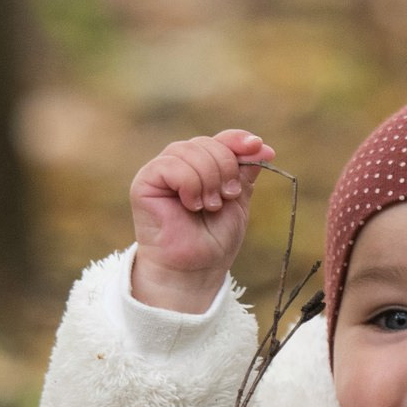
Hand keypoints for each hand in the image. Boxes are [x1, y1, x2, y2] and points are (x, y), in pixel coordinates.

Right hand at [128, 129, 273, 311]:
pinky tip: (192, 205)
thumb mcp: (238, 202)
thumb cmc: (213, 239)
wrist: (195, 268)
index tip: (257, 146)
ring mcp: (161, 171)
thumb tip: (261, 145)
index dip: (238, 140)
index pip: (220, 139)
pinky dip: (189, 184)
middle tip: (227, 197)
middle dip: (225, 168)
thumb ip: (244, 173)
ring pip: (189, 150)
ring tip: (210, 206)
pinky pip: (171, 165)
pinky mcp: (145, 181)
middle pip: (207, 142)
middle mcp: (180, 164)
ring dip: (208, 179)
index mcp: (202, 166)